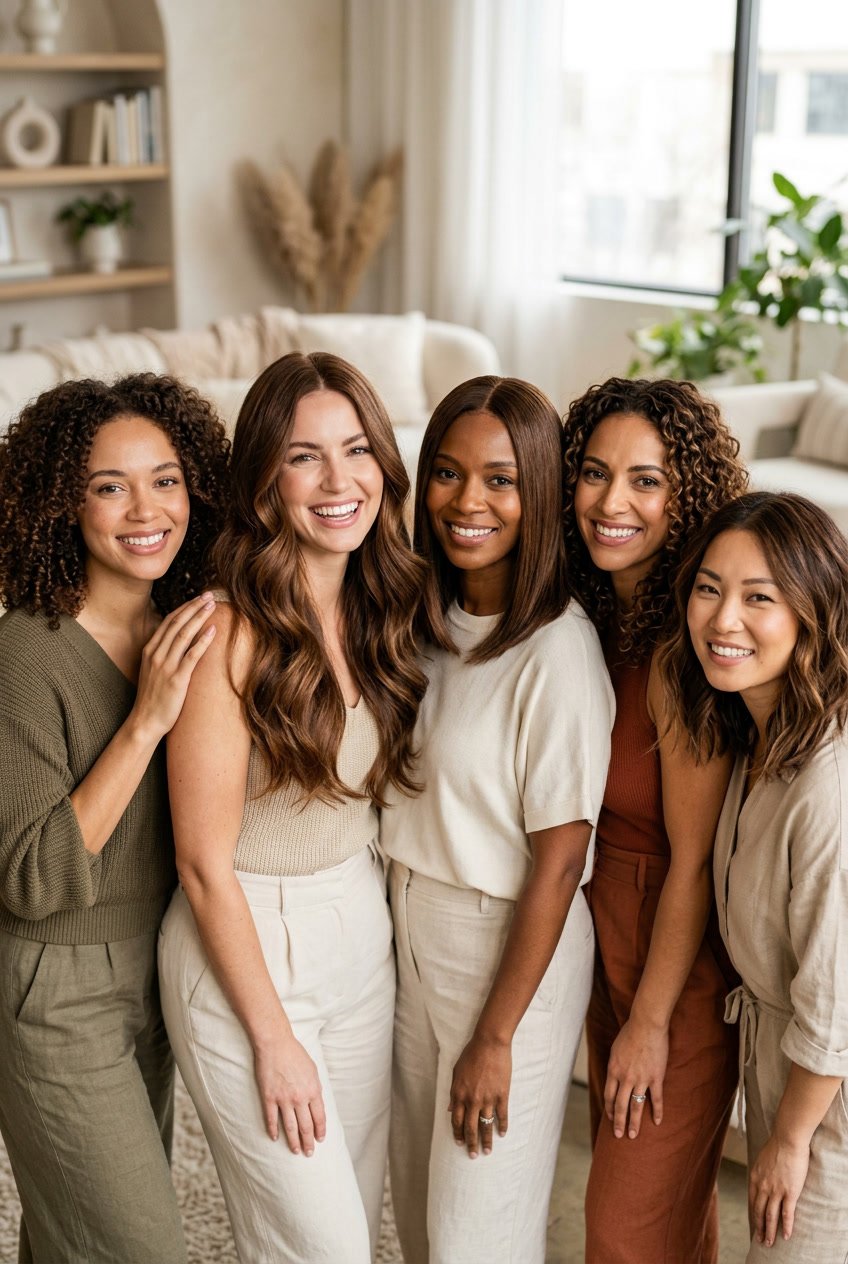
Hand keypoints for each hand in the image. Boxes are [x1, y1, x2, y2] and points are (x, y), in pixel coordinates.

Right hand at [131, 593, 216, 741]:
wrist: (145, 722)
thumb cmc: (153, 698)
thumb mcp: (153, 670)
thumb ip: (163, 654)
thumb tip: (180, 642)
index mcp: (150, 650)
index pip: (169, 622)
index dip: (185, 608)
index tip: (198, 598)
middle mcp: (156, 654)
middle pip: (177, 623)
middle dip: (194, 607)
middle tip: (209, 595)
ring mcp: (165, 666)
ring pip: (184, 635)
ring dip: (199, 617)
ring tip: (212, 606)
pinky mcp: (176, 679)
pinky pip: (191, 655)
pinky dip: (203, 641)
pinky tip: (213, 630)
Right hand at [254, 1032, 326, 1154]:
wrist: (276, 1044)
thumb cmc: (295, 1054)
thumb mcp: (313, 1069)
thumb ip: (315, 1087)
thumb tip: (317, 1102)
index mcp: (313, 1090)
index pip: (319, 1117)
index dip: (320, 1131)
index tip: (320, 1140)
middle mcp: (300, 1098)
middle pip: (306, 1126)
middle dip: (308, 1141)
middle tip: (309, 1153)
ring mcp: (284, 1099)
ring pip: (290, 1126)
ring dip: (293, 1141)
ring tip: (296, 1151)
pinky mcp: (269, 1097)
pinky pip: (272, 1118)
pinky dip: (273, 1130)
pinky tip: (275, 1138)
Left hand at [449, 1033, 510, 1157]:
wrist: (489, 1043)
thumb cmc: (471, 1054)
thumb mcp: (456, 1072)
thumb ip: (453, 1092)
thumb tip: (451, 1109)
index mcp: (459, 1094)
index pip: (457, 1121)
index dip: (458, 1134)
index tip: (459, 1144)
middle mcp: (472, 1099)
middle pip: (470, 1128)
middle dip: (471, 1144)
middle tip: (473, 1156)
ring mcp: (488, 1098)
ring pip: (486, 1125)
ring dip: (487, 1140)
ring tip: (488, 1151)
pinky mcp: (501, 1095)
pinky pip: (502, 1115)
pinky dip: (502, 1126)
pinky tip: (502, 1134)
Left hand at [604, 1016, 668, 1138]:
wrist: (646, 1025)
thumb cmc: (630, 1033)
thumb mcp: (615, 1050)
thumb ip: (615, 1065)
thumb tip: (615, 1076)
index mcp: (613, 1070)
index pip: (608, 1095)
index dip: (609, 1109)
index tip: (610, 1118)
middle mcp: (625, 1077)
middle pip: (620, 1105)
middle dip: (618, 1122)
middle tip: (619, 1135)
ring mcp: (641, 1079)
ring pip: (636, 1106)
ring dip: (634, 1122)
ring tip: (633, 1135)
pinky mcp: (656, 1077)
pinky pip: (656, 1099)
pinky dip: (657, 1112)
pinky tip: (658, 1122)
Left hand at [749, 1132, 809, 1246]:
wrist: (787, 1139)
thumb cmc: (777, 1145)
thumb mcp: (761, 1158)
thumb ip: (760, 1170)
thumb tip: (761, 1176)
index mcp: (754, 1178)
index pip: (751, 1201)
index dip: (753, 1214)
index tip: (754, 1224)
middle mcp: (762, 1186)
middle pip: (759, 1211)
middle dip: (759, 1227)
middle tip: (759, 1240)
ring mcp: (775, 1190)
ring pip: (770, 1216)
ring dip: (769, 1231)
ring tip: (769, 1243)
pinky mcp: (789, 1192)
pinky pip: (787, 1214)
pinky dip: (786, 1227)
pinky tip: (786, 1236)